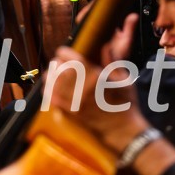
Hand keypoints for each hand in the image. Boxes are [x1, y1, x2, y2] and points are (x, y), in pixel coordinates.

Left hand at [46, 34, 148, 155]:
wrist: (122, 129)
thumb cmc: (126, 103)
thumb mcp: (124, 79)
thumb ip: (112, 61)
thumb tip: (106, 45)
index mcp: (97, 76)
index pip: (73, 58)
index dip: (63, 52)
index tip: (61, 51)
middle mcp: (84, 87)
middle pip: (60, 69)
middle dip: (56, 63)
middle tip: (56, 62)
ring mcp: (76, 100)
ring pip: (54, 83)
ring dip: (50, 76)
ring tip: (50, 73)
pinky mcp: (72, 112)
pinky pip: (53, 99)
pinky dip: (48, 91)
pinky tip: (48, 87)